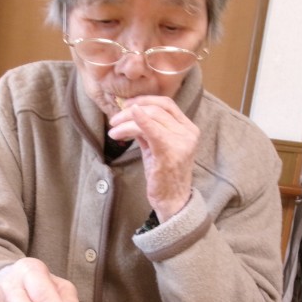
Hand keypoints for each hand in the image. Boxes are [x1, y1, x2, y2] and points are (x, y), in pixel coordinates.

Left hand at [108, 96, 198, 221]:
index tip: (126, 105)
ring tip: (113, 132)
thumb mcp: (156, 148)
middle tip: (114, 120)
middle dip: (130, 111)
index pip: (166, 104)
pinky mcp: (169, 153)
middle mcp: (188, 133)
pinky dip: (136, 124)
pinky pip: (151, 131)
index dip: (144, 99)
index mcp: (188, 129)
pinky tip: (121, 127)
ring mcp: (181, 142)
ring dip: (126, 122)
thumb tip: (131, 114)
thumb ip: (148, 130)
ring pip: (150, 117)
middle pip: (157, 108)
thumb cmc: (164, 176)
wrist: (173, 202)